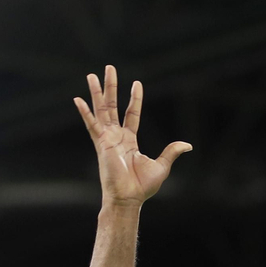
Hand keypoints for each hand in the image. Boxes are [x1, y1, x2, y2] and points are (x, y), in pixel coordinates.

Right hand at [74, 65, 191, 206]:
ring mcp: (107, 139)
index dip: (134, 99)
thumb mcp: (162, 166)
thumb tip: (187, 145)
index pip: (132, 114)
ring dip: (97, 93)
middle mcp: (116, 137)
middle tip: (108, 69)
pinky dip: (85, 113)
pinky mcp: (101, 144)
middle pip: (112, 106)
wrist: (129, 198)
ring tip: (91, 75)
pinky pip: (91, 125)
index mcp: (129, 141)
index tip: (136, 83)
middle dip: (111, 87)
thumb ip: (171, 152)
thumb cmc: (142, 186)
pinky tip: (78, 99)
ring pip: (101, 110)